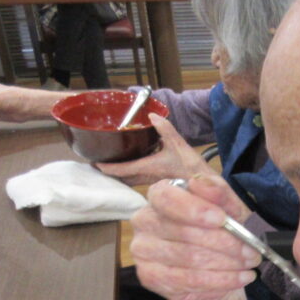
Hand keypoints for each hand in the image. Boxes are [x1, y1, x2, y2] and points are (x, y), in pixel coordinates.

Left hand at [95, 115, 214, 186]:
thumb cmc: (192, 167)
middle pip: (121, 178)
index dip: (105, 167)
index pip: (120, 170)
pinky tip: (131, 166)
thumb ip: (165, 128)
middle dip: (109, 172)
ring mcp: (151, 182)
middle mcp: (146, 177)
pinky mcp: (157, 183)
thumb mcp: (179, 144)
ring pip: (129, 180)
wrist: (204, 185)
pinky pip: (138, 179)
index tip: (95, 163)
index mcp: (147, 167)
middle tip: (98, 163)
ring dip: (119, 174)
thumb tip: (152, 114)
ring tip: (110, 164)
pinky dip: (130, 174)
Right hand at [130, 173, 260, 299]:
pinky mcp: (150, 277)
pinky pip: (187, 283)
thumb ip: (217, 191)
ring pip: (188, 260)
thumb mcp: (225, 204)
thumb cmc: (217, 225)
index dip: (195, 209)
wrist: (215, 256)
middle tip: (251, 252)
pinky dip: (219, 282)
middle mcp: (145, 222)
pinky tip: (238, 279)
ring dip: (226, 265)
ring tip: (248, 266)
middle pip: (184, 233)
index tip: (222, 219)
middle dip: (225, 244)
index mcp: (159, 195)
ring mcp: (144, 251)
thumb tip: (201, 184)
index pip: (167, 198)